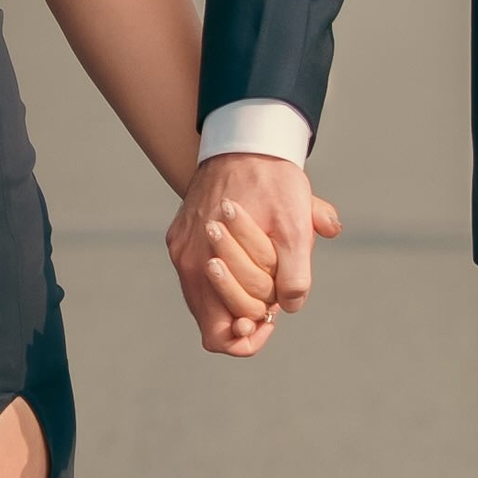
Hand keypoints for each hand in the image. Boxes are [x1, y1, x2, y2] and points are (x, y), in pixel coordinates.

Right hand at [169, 150, 341, 358]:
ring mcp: (181, 248)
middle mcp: (186, 260)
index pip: (218, 336)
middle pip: (213, 320)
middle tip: (274, 298)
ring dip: (237, 295)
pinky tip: (249, 258)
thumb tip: (289, 306)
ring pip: (206, 298)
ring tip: (265, 276)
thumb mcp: (295, 225)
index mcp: (206, 264)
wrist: (245, 138)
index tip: (271, 321)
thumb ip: (295, 273)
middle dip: (248, 314)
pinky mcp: (181, 235)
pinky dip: (225, 276)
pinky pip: (200, 274)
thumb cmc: (272, 180)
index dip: (248, 340)